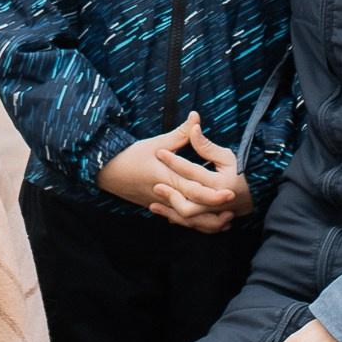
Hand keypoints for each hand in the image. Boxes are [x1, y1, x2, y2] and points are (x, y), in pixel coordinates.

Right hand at [99, 113, 249, 229]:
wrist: (108, 172)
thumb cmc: (132, 155)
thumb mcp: (157, 143)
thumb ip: (180, 134)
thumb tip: (196, 117)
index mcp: (167, 177)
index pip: (193, 190)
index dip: (213, 194)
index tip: (230, 192)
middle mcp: (166, 195)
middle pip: (194, 210)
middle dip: (215, 211)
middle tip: (233, 205)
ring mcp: (162, 205)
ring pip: (188, 221)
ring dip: (208, 223)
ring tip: (228, 218)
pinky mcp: (160, 209)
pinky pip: (181, 222)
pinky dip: (196, 225)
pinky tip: (210, 223)